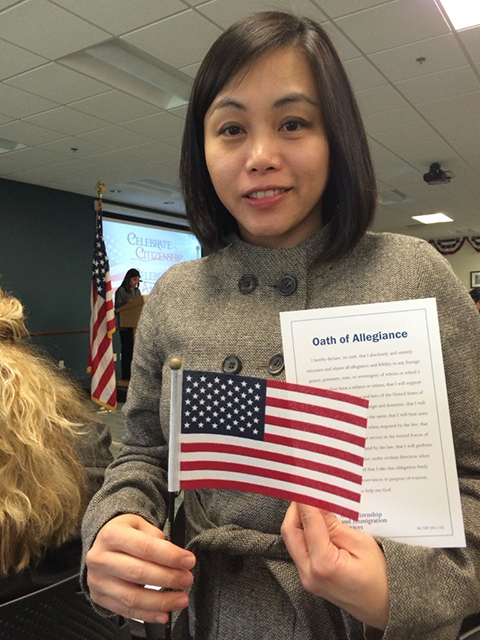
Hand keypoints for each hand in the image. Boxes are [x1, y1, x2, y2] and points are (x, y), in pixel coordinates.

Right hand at [86, 514, 195, 623]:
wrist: (99, 545)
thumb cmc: (123, 533)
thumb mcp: (138, 524)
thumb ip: (156, 538)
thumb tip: (175, 557)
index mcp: (112, 534)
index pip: (145, 547)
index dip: (170, 556)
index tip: (188, 561)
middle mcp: (101, 558)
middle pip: (138, 572)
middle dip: (168, 578)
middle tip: (187, 579)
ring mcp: (98, 580)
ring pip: (132, 596)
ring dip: (161, 601)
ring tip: (180, 599)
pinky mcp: (100, 597)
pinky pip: (126, 610)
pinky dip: (147, 615)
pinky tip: (164, 614)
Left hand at [281, 503, 388, 629]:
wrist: (386, 607)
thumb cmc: (381, 577)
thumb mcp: (361, 543)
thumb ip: (334, 524)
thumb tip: (317, 504)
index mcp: (323, 564)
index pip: (307, 522)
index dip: (304, 500)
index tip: (304, 482)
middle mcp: (309, 573)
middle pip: (290, 532)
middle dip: (296, 509)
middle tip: (307, 491)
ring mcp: (307, 578)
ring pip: (292, 540)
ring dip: (299, 520)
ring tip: (312, 504)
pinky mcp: (309, 578)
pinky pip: (299, 550)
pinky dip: (304, 533)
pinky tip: (315, 522)